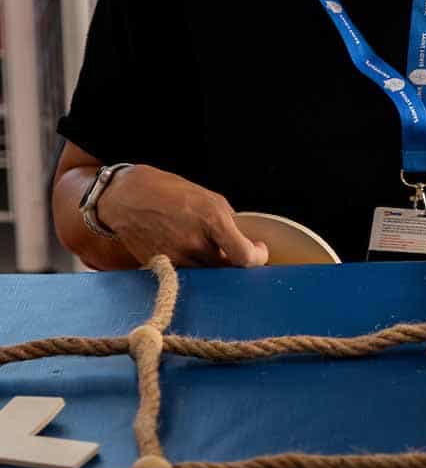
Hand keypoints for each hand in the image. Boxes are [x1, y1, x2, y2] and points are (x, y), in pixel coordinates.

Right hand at [96, 164, 268, 267]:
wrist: (125, 197)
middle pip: (227, 269)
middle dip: (236, 262)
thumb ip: (228, 221)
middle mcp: (195, 242)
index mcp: (212, 220)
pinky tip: (191, 253)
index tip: (259, 250)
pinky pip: (186, 275)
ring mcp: (176, 257)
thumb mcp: (209, 197)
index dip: (258, 258)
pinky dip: (194, 268)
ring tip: (210, 248)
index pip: (244, 256)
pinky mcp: (160, 266)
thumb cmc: (169, 192)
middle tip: (236, 251)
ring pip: (208, 276)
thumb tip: (243, 240)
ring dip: (214, 266)